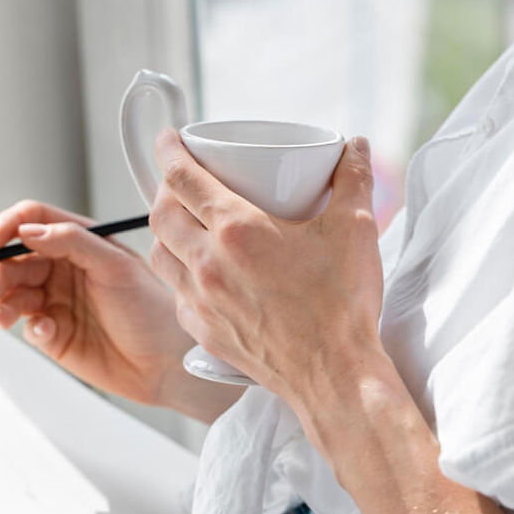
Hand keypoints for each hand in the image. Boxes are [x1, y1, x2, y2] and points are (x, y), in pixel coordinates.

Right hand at [0, 200, 242, 419]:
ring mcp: (56, 301)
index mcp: (80, 242)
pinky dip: (26, 325)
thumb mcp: (117, 267)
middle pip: (14, 258)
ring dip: (1, 299)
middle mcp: (64, 268)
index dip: (8, 225)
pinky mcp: (52, 334)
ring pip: (12, 292)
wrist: (166, 363)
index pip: (33, 220)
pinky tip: (45, 331)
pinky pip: (26, 324)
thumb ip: (73, 243)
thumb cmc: (152, 309)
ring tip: (4, 313)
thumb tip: (27, 230)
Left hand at [147, 129, 388, 414]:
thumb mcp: (353, 229)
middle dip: (164, 188)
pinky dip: (178, 273)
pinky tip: (200, 271)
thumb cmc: (341, 304)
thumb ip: (352, 179)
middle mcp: (208, 263)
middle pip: (160, 212)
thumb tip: (354, 147)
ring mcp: (201, 301)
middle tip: (182, 180)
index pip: (182, 177)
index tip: (168, 138)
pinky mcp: (204, 331)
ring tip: (186, 223)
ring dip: (165, 231)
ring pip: (159, 253)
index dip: (169, 150)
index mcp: (238, 230)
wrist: (334, 375)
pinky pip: (175, 292)